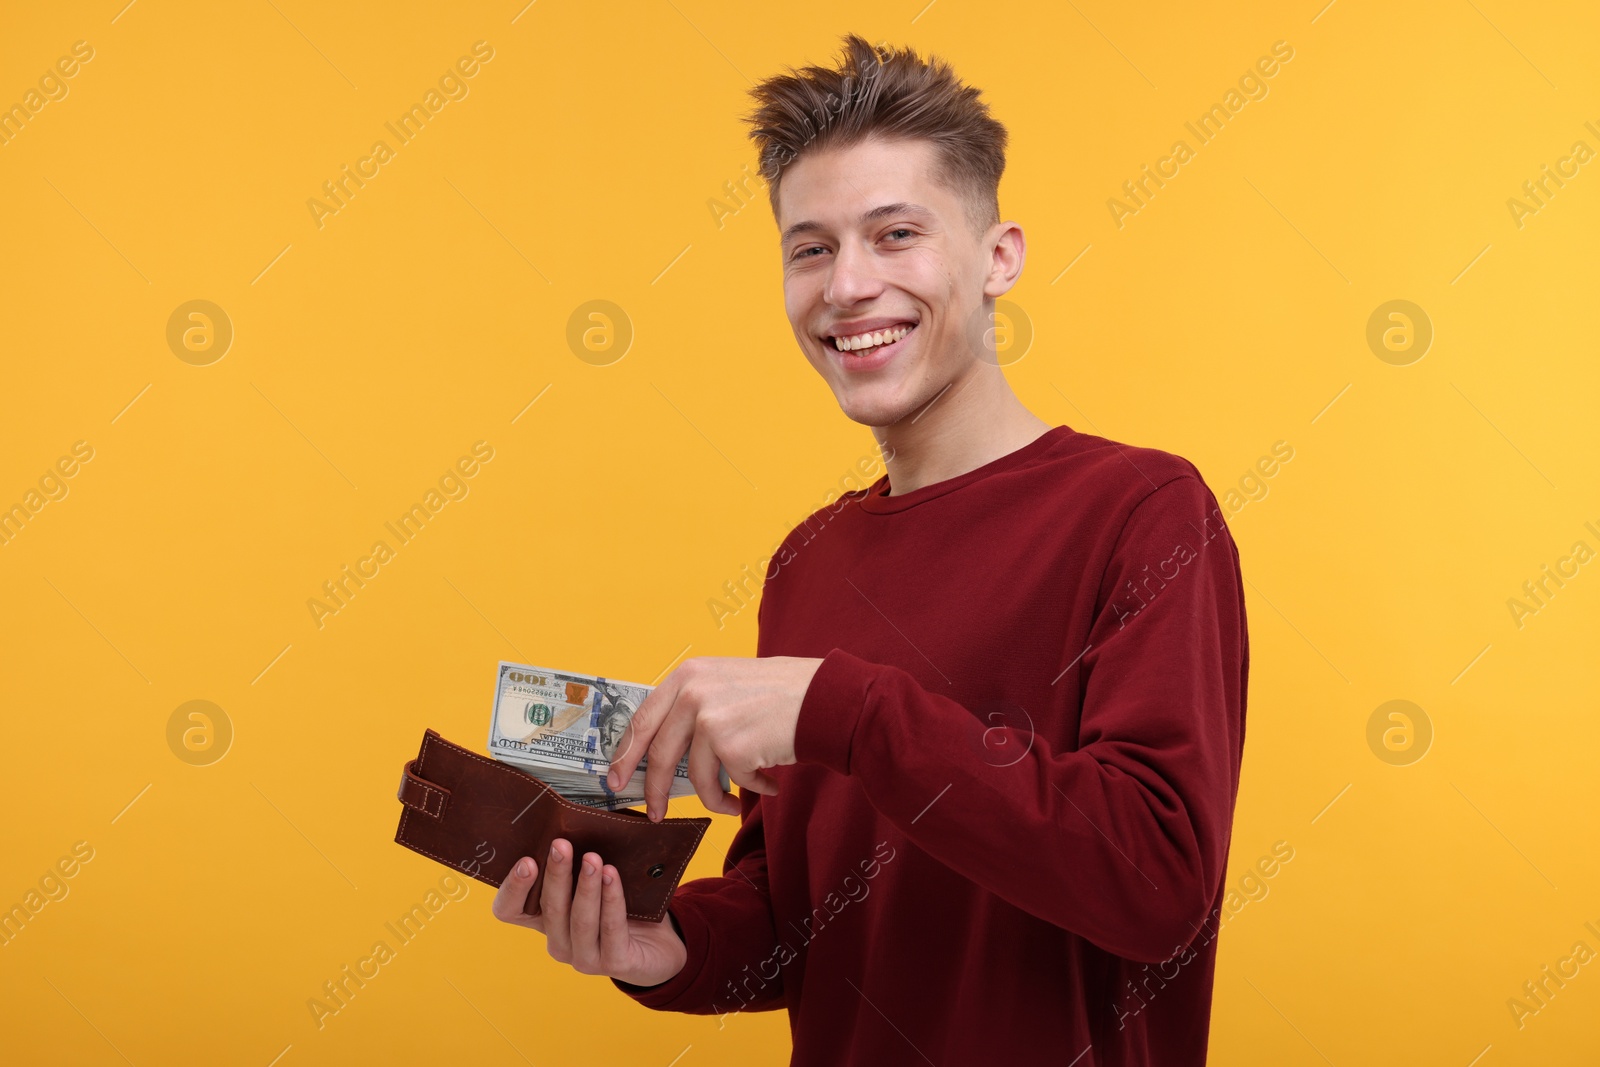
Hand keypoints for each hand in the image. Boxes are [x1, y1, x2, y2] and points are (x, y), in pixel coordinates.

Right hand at [491, 838, 687, 987]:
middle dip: (556, 874)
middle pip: (549, 910)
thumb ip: (579, 854)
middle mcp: (559, 941)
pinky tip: (613, 876)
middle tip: (561, 845)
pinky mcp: (614, 964)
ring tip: (593, 859)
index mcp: (544, 920)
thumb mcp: (595, 877)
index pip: (509, 910)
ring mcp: (584, 957)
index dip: (513, 888)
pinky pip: (611, 928)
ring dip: (586, 887)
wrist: (662, 941)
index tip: (527, 860)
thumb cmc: (623, 902)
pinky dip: (612, 900)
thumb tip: (572, 814)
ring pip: (579, 920)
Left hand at [606, 655, 824, 820]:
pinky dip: (751, 789)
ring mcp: (711, 720)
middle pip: (658, 755)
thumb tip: (665, 752)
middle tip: (655, 814)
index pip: (642, 720)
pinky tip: (770, 782)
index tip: (615, 779)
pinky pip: (731, 783)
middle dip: (654, 792)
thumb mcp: (726, 683)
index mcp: (688, 676)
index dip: (624, 754)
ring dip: (715, 799)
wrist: (825, 698)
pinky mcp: (733, 747)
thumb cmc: (782, 693)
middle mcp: (693, 694)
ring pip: (695, 778)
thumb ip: (694, 706)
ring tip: (734, 804)